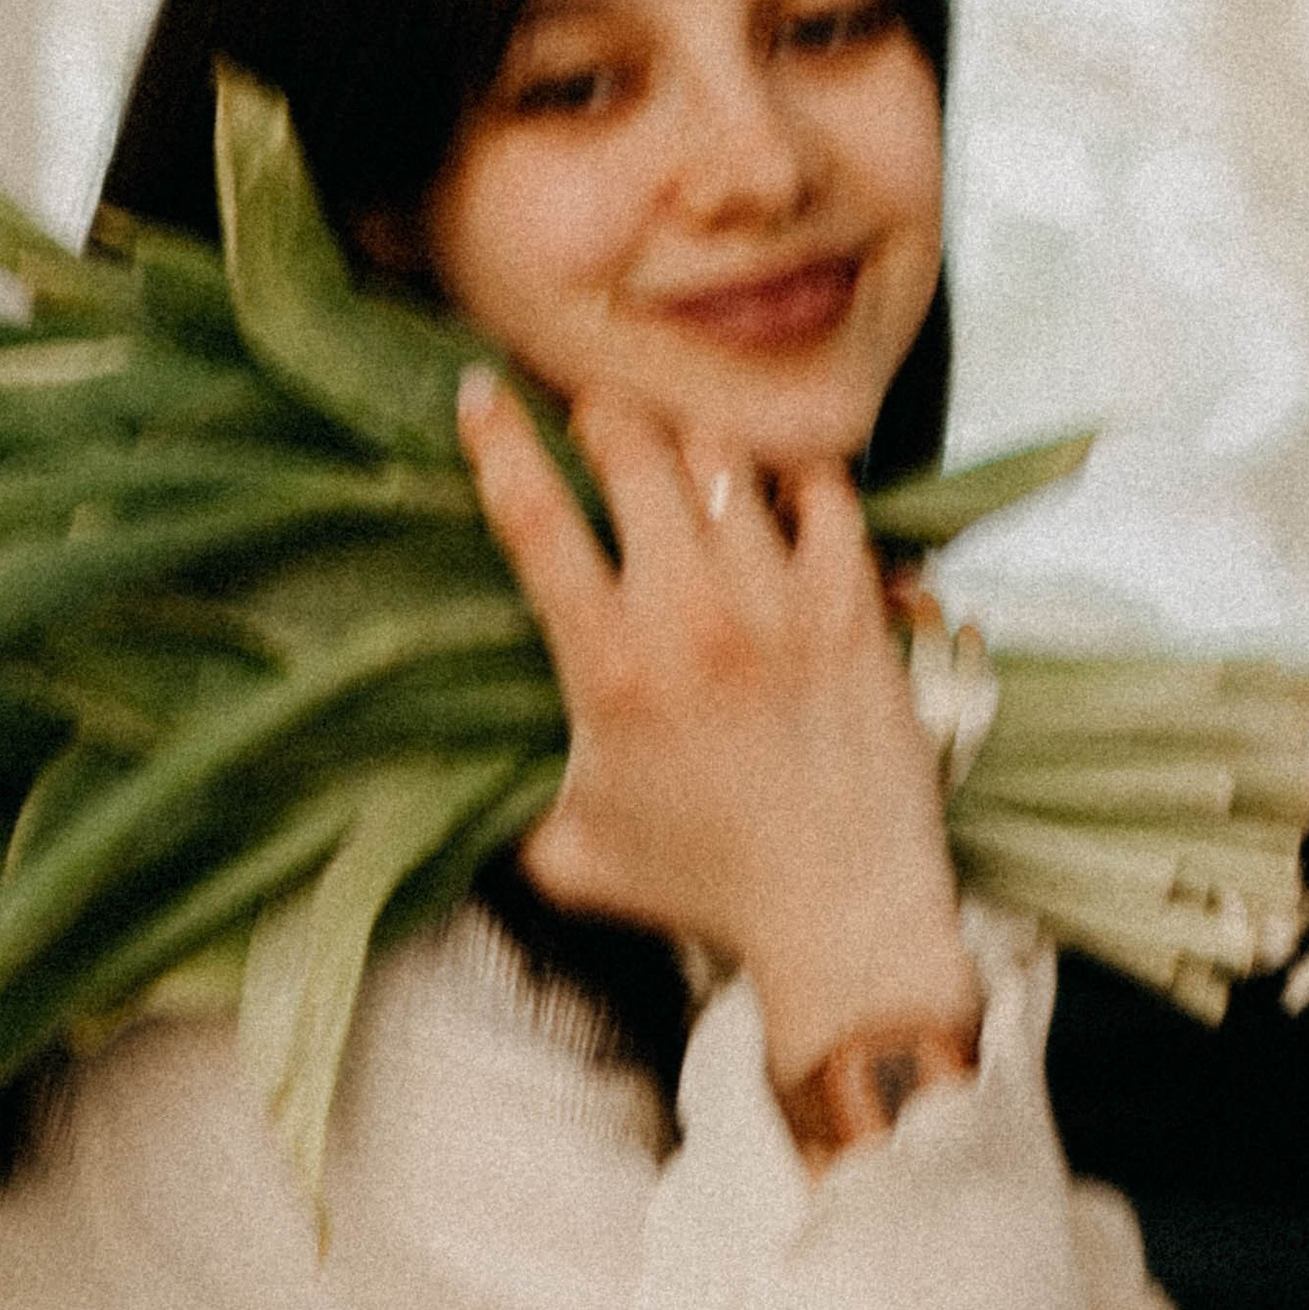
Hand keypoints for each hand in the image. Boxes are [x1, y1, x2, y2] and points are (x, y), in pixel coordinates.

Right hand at [457, 371, 977, 1091]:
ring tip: (685, 453)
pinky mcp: (855, 611)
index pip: (534, 520)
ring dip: (693, 443)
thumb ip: (507, 799)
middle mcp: (692, 621)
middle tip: (596, 417)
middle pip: (633, 453)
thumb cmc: (701, 890)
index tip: (479, 392)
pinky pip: (825, 493)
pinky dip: (796, 478)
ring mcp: (782, 607)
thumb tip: (453, 762)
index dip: (499, 442)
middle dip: (603, 416)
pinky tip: (778, 493)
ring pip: (725, 458)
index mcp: (609, 669)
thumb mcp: (570, 853)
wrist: (841, 917)